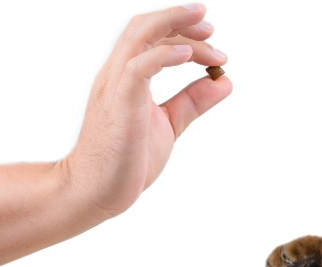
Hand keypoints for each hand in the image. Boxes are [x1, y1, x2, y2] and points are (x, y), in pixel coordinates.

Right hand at [64, 3, 231, 218]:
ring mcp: (115, 87)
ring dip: (175, 27)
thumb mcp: (169, 124)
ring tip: (208, 31)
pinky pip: (138, 68)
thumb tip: (224, 82)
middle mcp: (116, 75)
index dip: (179, 27)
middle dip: (178, 18)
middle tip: (211, 27)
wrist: (96, 192)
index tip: (211, 36)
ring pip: (139, 38)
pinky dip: (164, 55)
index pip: (148, 35)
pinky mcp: (119, 105)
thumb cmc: (126, 160)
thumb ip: (193, 101)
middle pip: (143, 27)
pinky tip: (188, 55)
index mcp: (125, 77)